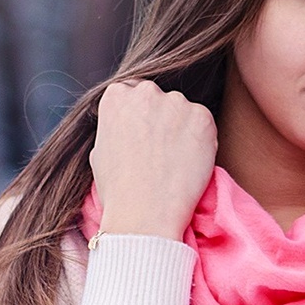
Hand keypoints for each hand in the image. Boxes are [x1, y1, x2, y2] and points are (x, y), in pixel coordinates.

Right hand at [90, 80, 217, 239]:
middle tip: (161, 152)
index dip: (140, 117)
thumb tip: (128, 124)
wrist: (145, 212)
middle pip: (160, 99)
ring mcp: (176, 102)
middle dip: (162, 119)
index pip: (133, 93)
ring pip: (183, 112)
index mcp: (116, 95)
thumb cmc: (118, 189)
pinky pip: (204, 125)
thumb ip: (117, 126)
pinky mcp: (203, 117)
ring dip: (182, 129)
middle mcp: (146, 91)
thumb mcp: (100, 149)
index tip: (143, 137)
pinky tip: (189, 164)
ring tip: (174, 162)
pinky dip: (201, 141)